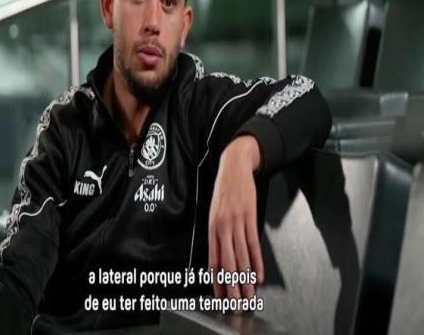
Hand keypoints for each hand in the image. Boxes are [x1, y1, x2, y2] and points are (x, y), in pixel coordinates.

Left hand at [208, 135, 263, 300]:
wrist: (234, 167)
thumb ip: (217, 233)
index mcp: (212, 228)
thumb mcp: (215, 211)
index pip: (213, 260)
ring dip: (245, 279)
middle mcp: (222, 227)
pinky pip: (253, 243)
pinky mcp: (249, 217)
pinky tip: (258, 274)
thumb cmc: (224, 191)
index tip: (220, 296)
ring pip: (241, 256)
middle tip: (237, 303)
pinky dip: (256, 261)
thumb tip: (221, 254)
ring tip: (249, 294)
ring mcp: (236, 222)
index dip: (217, 280)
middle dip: (232, 286)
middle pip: (227, 263)